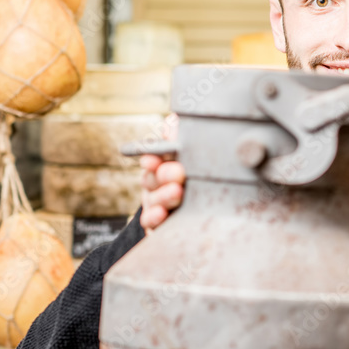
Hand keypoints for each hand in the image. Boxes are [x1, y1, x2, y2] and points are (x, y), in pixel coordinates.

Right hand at [139, 114, 184, 231]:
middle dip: (164, 175)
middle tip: (177, 172)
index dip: (152, 159)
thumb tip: (174, 119)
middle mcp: (156, 188)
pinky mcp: (159, 228)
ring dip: (163, 196)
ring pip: (154, 201)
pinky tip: (161, 214)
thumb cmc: (195, 182)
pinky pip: (151, 224)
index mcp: (161, 170)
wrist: (196, 222)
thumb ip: (178, 139)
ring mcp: (157, 208)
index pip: (152, 161)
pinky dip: (154, 219)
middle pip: (153, 180)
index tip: (153, 159)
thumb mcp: (188, 159)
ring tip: (177, 192)